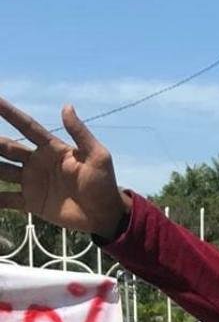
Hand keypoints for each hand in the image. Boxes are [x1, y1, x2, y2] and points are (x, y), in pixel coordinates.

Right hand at [0, 98, 129, 237]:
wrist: (106, 214)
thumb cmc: (104, 183)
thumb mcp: (98, 156)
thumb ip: (80, 134)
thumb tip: (66, 106)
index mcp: (51, 148)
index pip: (25, 126)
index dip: (8, 112)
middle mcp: (36, 162)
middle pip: (5, 146)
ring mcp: (31, 182)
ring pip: (0, 170)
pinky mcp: (31, 202)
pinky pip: (6, 199)